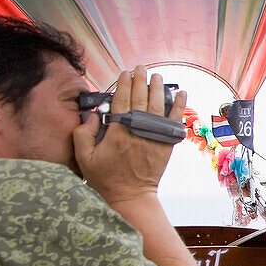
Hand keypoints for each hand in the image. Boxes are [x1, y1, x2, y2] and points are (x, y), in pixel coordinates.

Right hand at [73, 65, 188, 205]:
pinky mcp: (166, 143)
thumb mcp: (84, 157)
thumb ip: (83, 134)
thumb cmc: (105, 178)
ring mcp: (154, 136)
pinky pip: (174, 120)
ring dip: (158, 89)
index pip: (121, 101)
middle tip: (140, 68)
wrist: (131, 196)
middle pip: (141, 99)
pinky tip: (182, 94)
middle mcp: (137, 131)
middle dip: (140, 81)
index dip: (123, 85)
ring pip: (157, 106)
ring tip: (157, 76)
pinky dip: (179, 106)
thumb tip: (92, 114)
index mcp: (117, 132)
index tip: (124, 73)